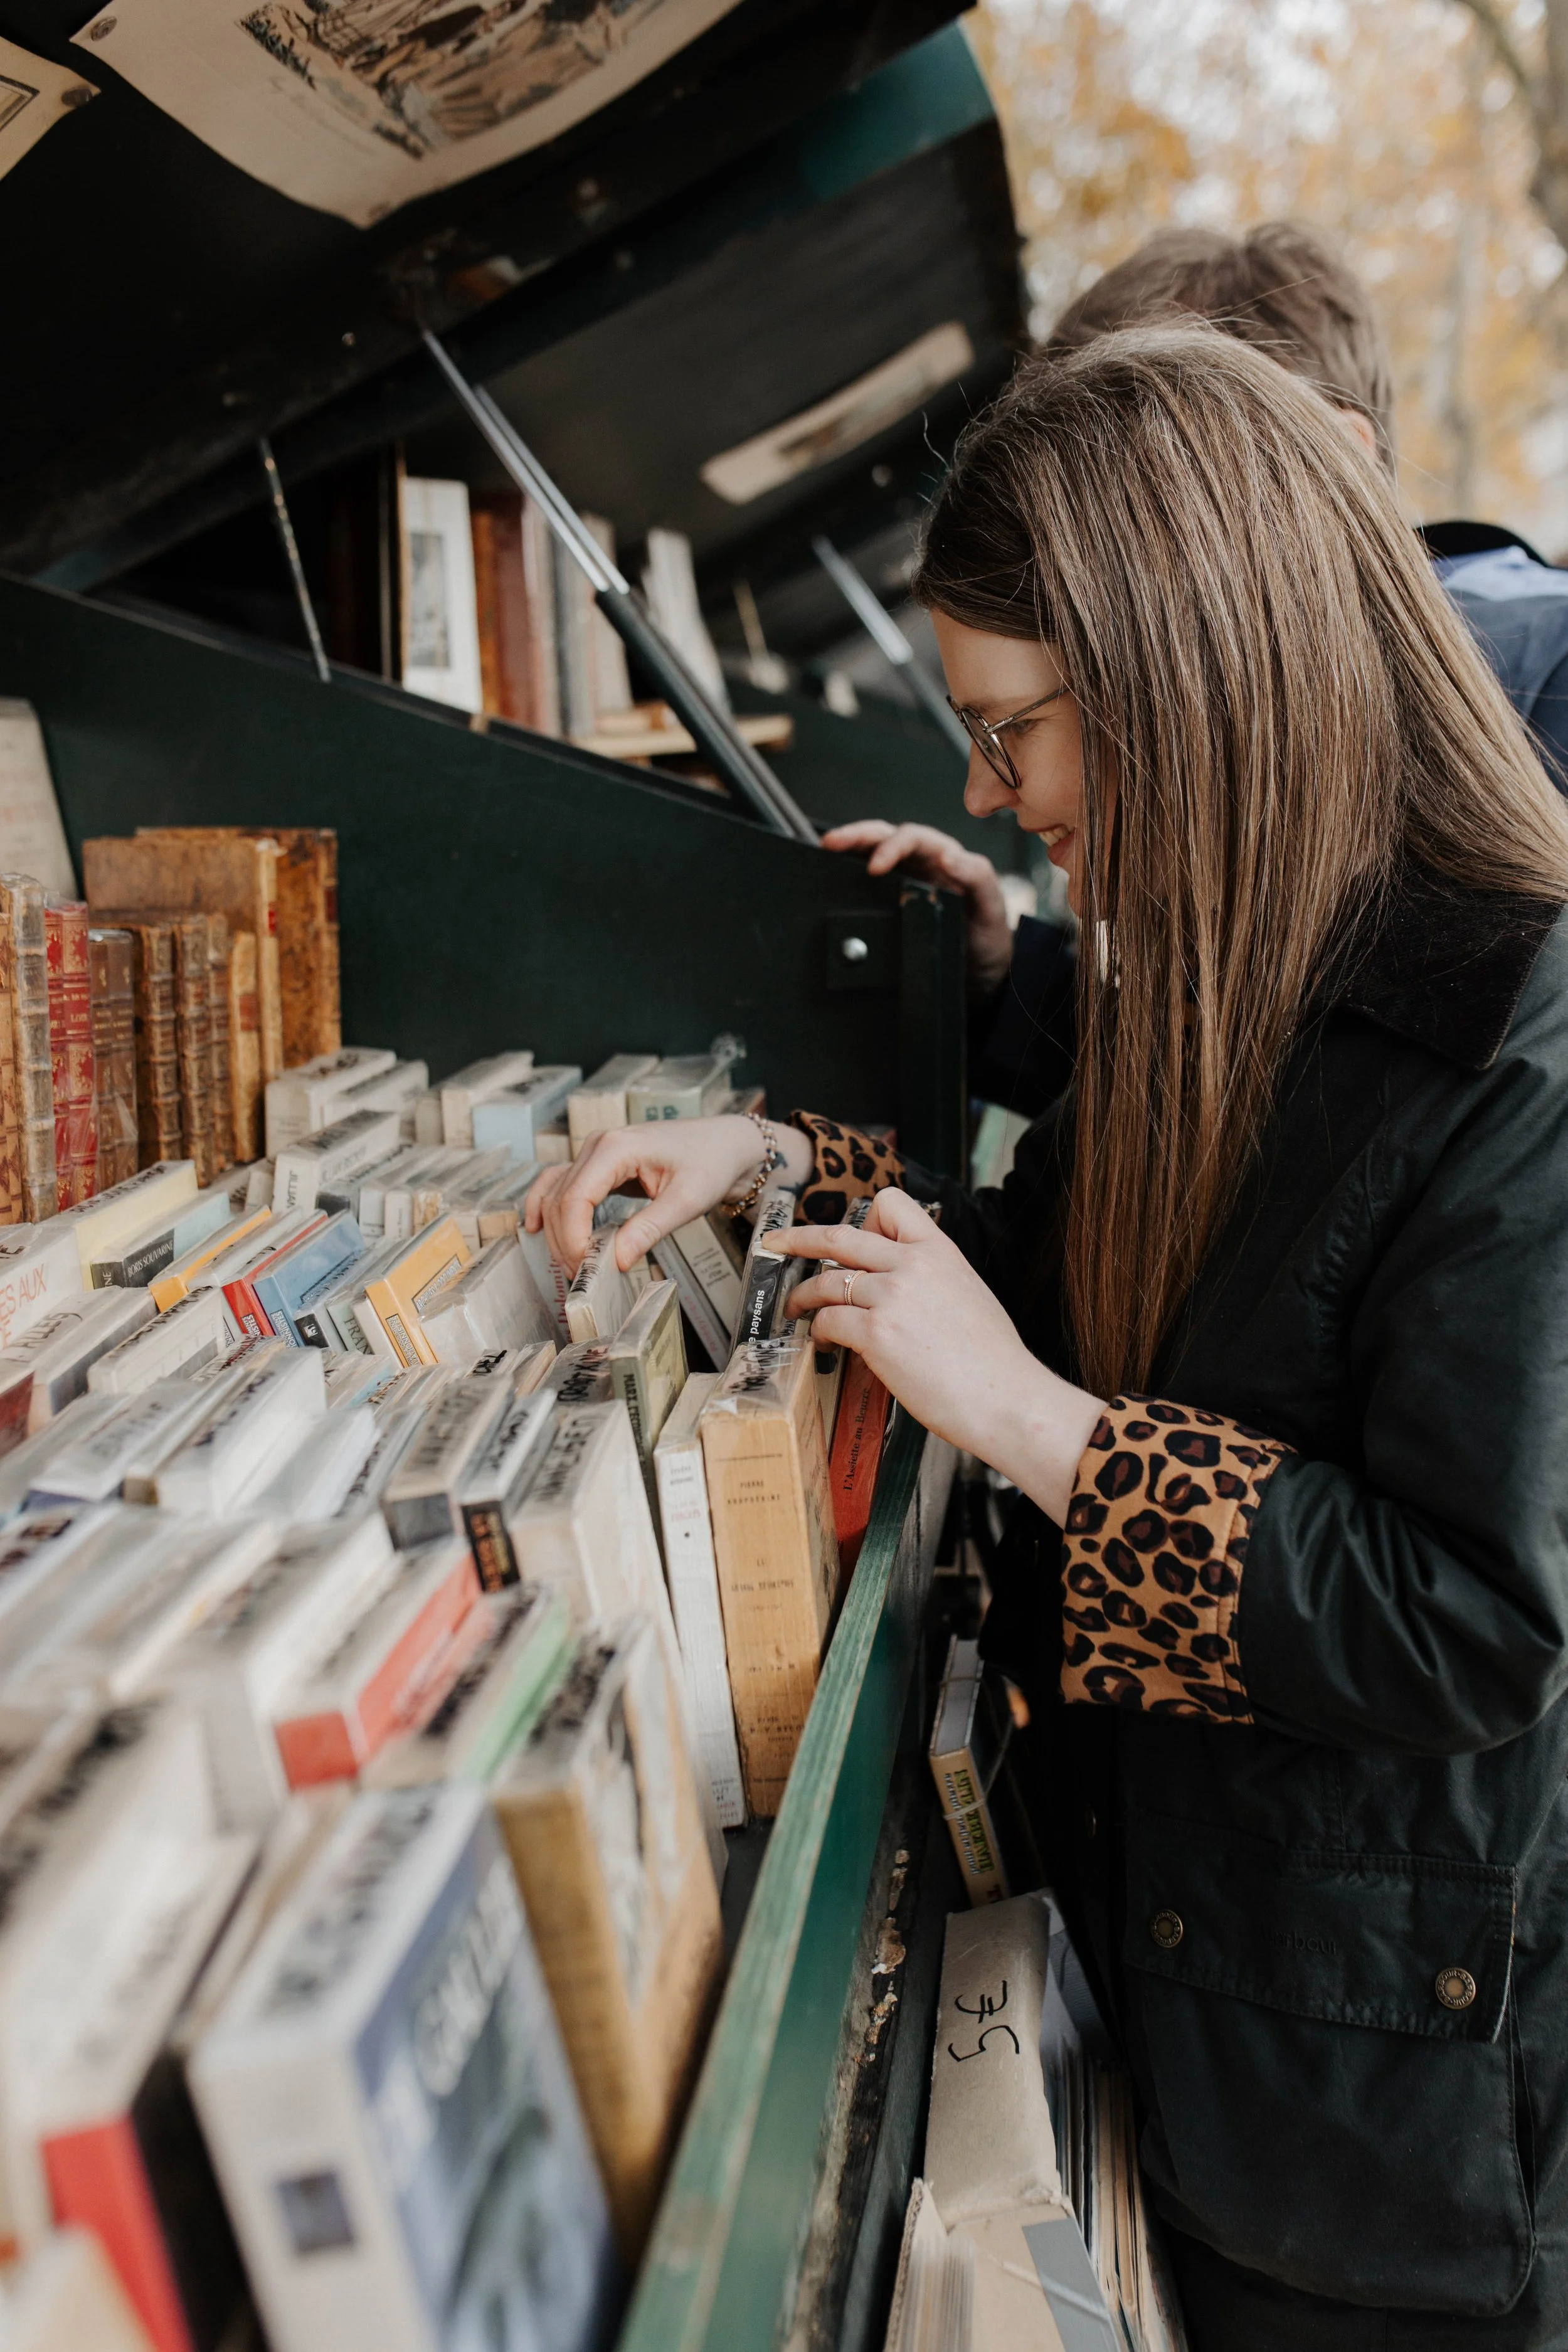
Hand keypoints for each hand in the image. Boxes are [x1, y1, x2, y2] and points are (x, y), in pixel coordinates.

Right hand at [524, 1114, 813, 1274]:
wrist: (726, 1145)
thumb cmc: (712, 1164)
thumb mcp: (687, 1201)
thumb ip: (649, 1229)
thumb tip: (616, 1262)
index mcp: (617, 1147)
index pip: (575, 1198)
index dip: (573, 1238)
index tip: (586, 1269)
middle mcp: (598, 1145)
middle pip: (560, 1199)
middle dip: (565, 1242)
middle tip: (582, 1277)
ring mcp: (595, 1152)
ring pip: (556, 1194)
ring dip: (556, 1231)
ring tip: (573, 1265)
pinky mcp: (599, 1164)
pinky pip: (561, 1185)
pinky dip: (546, 1206)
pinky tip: (535, 1228)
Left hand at [770, 1187, 1105, 1524]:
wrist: (1009, 1399)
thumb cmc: (993, 1363)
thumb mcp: (969, 1295)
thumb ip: (932, 1278)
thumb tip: (901, 1286)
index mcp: (939, 1251)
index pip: (889, 1205)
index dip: (861, 1218)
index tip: (846, 1236)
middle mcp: (913, 1265)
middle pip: (839, 1235)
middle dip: (797, 1238)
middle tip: (775, 1243)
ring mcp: (893, 1297)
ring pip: (826, 1281)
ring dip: (803, 1296)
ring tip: (796, 1310)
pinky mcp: (877, 1334)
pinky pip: (828, 1320)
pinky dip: (817, 1331)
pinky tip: (822, 1343)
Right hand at [820, 820, 1012, 995]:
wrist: (979, 971)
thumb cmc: (986, 935)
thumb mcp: (990, 907)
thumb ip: (976, 877)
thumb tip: (948, 855)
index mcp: (944, 856)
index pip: (912, 838)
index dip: (891, 847)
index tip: (875, 868)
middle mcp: (920, 862)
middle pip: (884, 836)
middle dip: (857, 836)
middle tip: (831, 843)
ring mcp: (903, 879)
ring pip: (869, 852)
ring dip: (846, 849)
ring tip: (823, 850)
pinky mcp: (889, 898)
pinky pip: (864, 878)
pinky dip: (846, 872)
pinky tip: (829, 875)